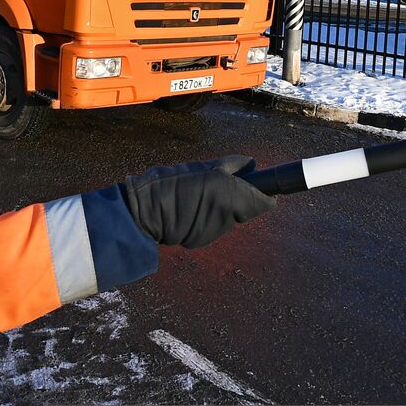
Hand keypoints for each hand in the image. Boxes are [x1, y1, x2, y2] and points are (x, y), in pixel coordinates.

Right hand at [121, 156, 276, 247]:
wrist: (143, 211)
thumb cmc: (169, 183)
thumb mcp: (200, 167)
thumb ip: (230, 166)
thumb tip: (252, 165)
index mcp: (229, 194)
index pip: (263, 202)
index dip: (263, 194)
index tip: (260, 187)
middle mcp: (226, 216)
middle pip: (244, 208)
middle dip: (236, 198)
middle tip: (214, 185)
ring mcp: (214, 230)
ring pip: (226, 217)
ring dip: (218, 207)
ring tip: (195, 196)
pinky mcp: (201, 239)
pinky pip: (211, 225)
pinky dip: (204, 218)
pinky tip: (187, 210)